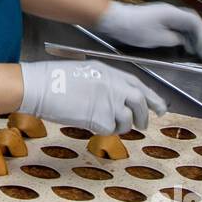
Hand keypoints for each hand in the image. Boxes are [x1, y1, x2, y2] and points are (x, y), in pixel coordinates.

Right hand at [19, 61, 163, 134]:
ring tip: (105, 123)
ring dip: (120, 126)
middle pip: (140, 103)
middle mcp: (114, 86)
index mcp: (111, 72)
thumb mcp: (87, 70)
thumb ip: (107, 82)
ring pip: (127, 120)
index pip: (141, 86)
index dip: (154, 99)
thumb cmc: (56, 78)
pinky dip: (104, 130)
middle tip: (142, 125)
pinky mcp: (100, 118)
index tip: (160, 108)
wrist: (41, 86)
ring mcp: (109, 102)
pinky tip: (91, 123)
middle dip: (143, 117)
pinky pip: (110, 130)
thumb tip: (119, 97)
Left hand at [94, 0, 201, 62]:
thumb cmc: (134, 28)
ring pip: (188, 27)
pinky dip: (186, 38)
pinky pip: (179, 28)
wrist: (115, 20)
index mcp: (173, 14)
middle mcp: (172, 12)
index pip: (195, 23)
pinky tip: (188, 48)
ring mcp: (166, 15)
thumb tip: (184, 42)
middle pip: (194, 24)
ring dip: (196, 40)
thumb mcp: (156, 38)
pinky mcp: (161, 20)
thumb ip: (174, 40)